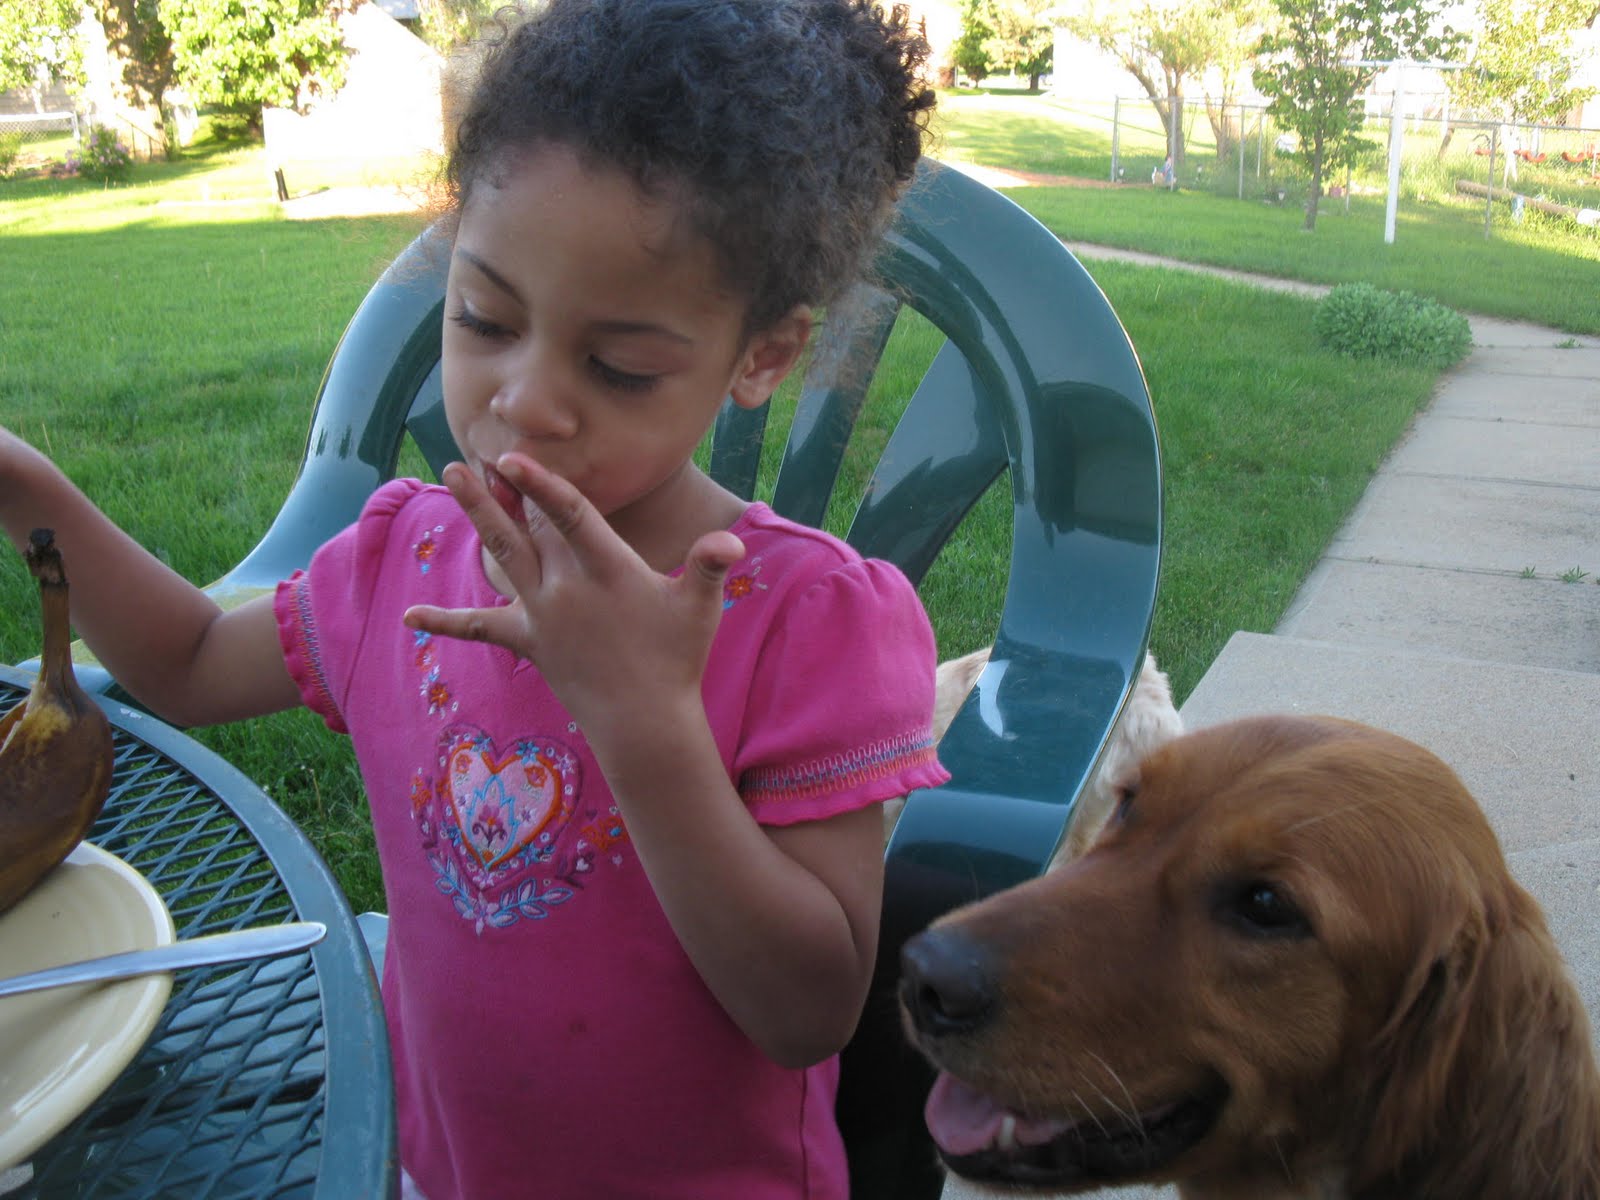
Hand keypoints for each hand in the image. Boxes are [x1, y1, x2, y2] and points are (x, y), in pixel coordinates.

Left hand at [403, 454, 739, 740]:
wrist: (644, 723)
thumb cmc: (677, 661)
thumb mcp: (700, 610)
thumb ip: (710, 567)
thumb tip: (729, 542)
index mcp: (609, 570)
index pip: (571, 517)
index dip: (544, 485)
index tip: (517, 457)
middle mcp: (568, 588)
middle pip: (525, 529)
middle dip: (498, 491)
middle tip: (470, 456)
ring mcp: (543, 615)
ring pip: (503, 555)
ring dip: (477, 515)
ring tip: (453, 477)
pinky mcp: (529, 641)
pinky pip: (481, 627)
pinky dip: (446, 620)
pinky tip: (409, 614)